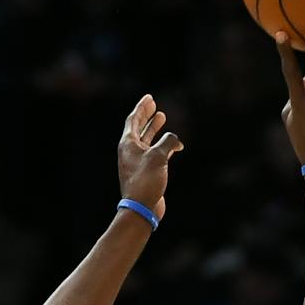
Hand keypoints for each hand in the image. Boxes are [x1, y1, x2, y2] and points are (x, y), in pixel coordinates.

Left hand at [116, 95, 182, 217]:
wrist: (141, 206)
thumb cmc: (146, 181)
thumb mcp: (158, 157)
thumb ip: (168, 142)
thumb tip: (177, 141)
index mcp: (128, 143)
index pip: (133, 119)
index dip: (142, 108)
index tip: (149, 98)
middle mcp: (130, 150)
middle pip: (138, 127)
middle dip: (147, 116)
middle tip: (154, 106)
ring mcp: (137, 161)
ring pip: (146, 140)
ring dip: (154, 129)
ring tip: (162, 118)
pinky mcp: (146, 172)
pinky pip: (154, 153)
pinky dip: (162, 146)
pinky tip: (172, 145)